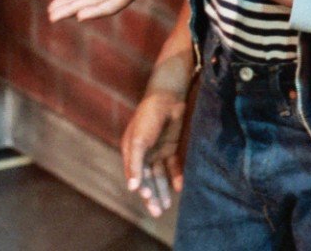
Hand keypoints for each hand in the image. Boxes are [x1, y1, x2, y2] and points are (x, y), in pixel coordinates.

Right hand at [121, 88, 187, 217]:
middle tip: (158, 212)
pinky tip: (179, 187)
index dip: (142, 188)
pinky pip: (173, 166)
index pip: (135, 176)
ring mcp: (157, 151)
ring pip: (159, 176)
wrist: (168, 98)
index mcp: (130, 151)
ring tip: (167, 206)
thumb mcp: (138, 141)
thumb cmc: (148, 118)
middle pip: (147, 179)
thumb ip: (135, 165)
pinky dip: (175, 177)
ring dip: (163, 190)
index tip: (148, 198)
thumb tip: (132, 188)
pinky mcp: (171, 148)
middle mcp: (143, 153)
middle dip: (152, 195)